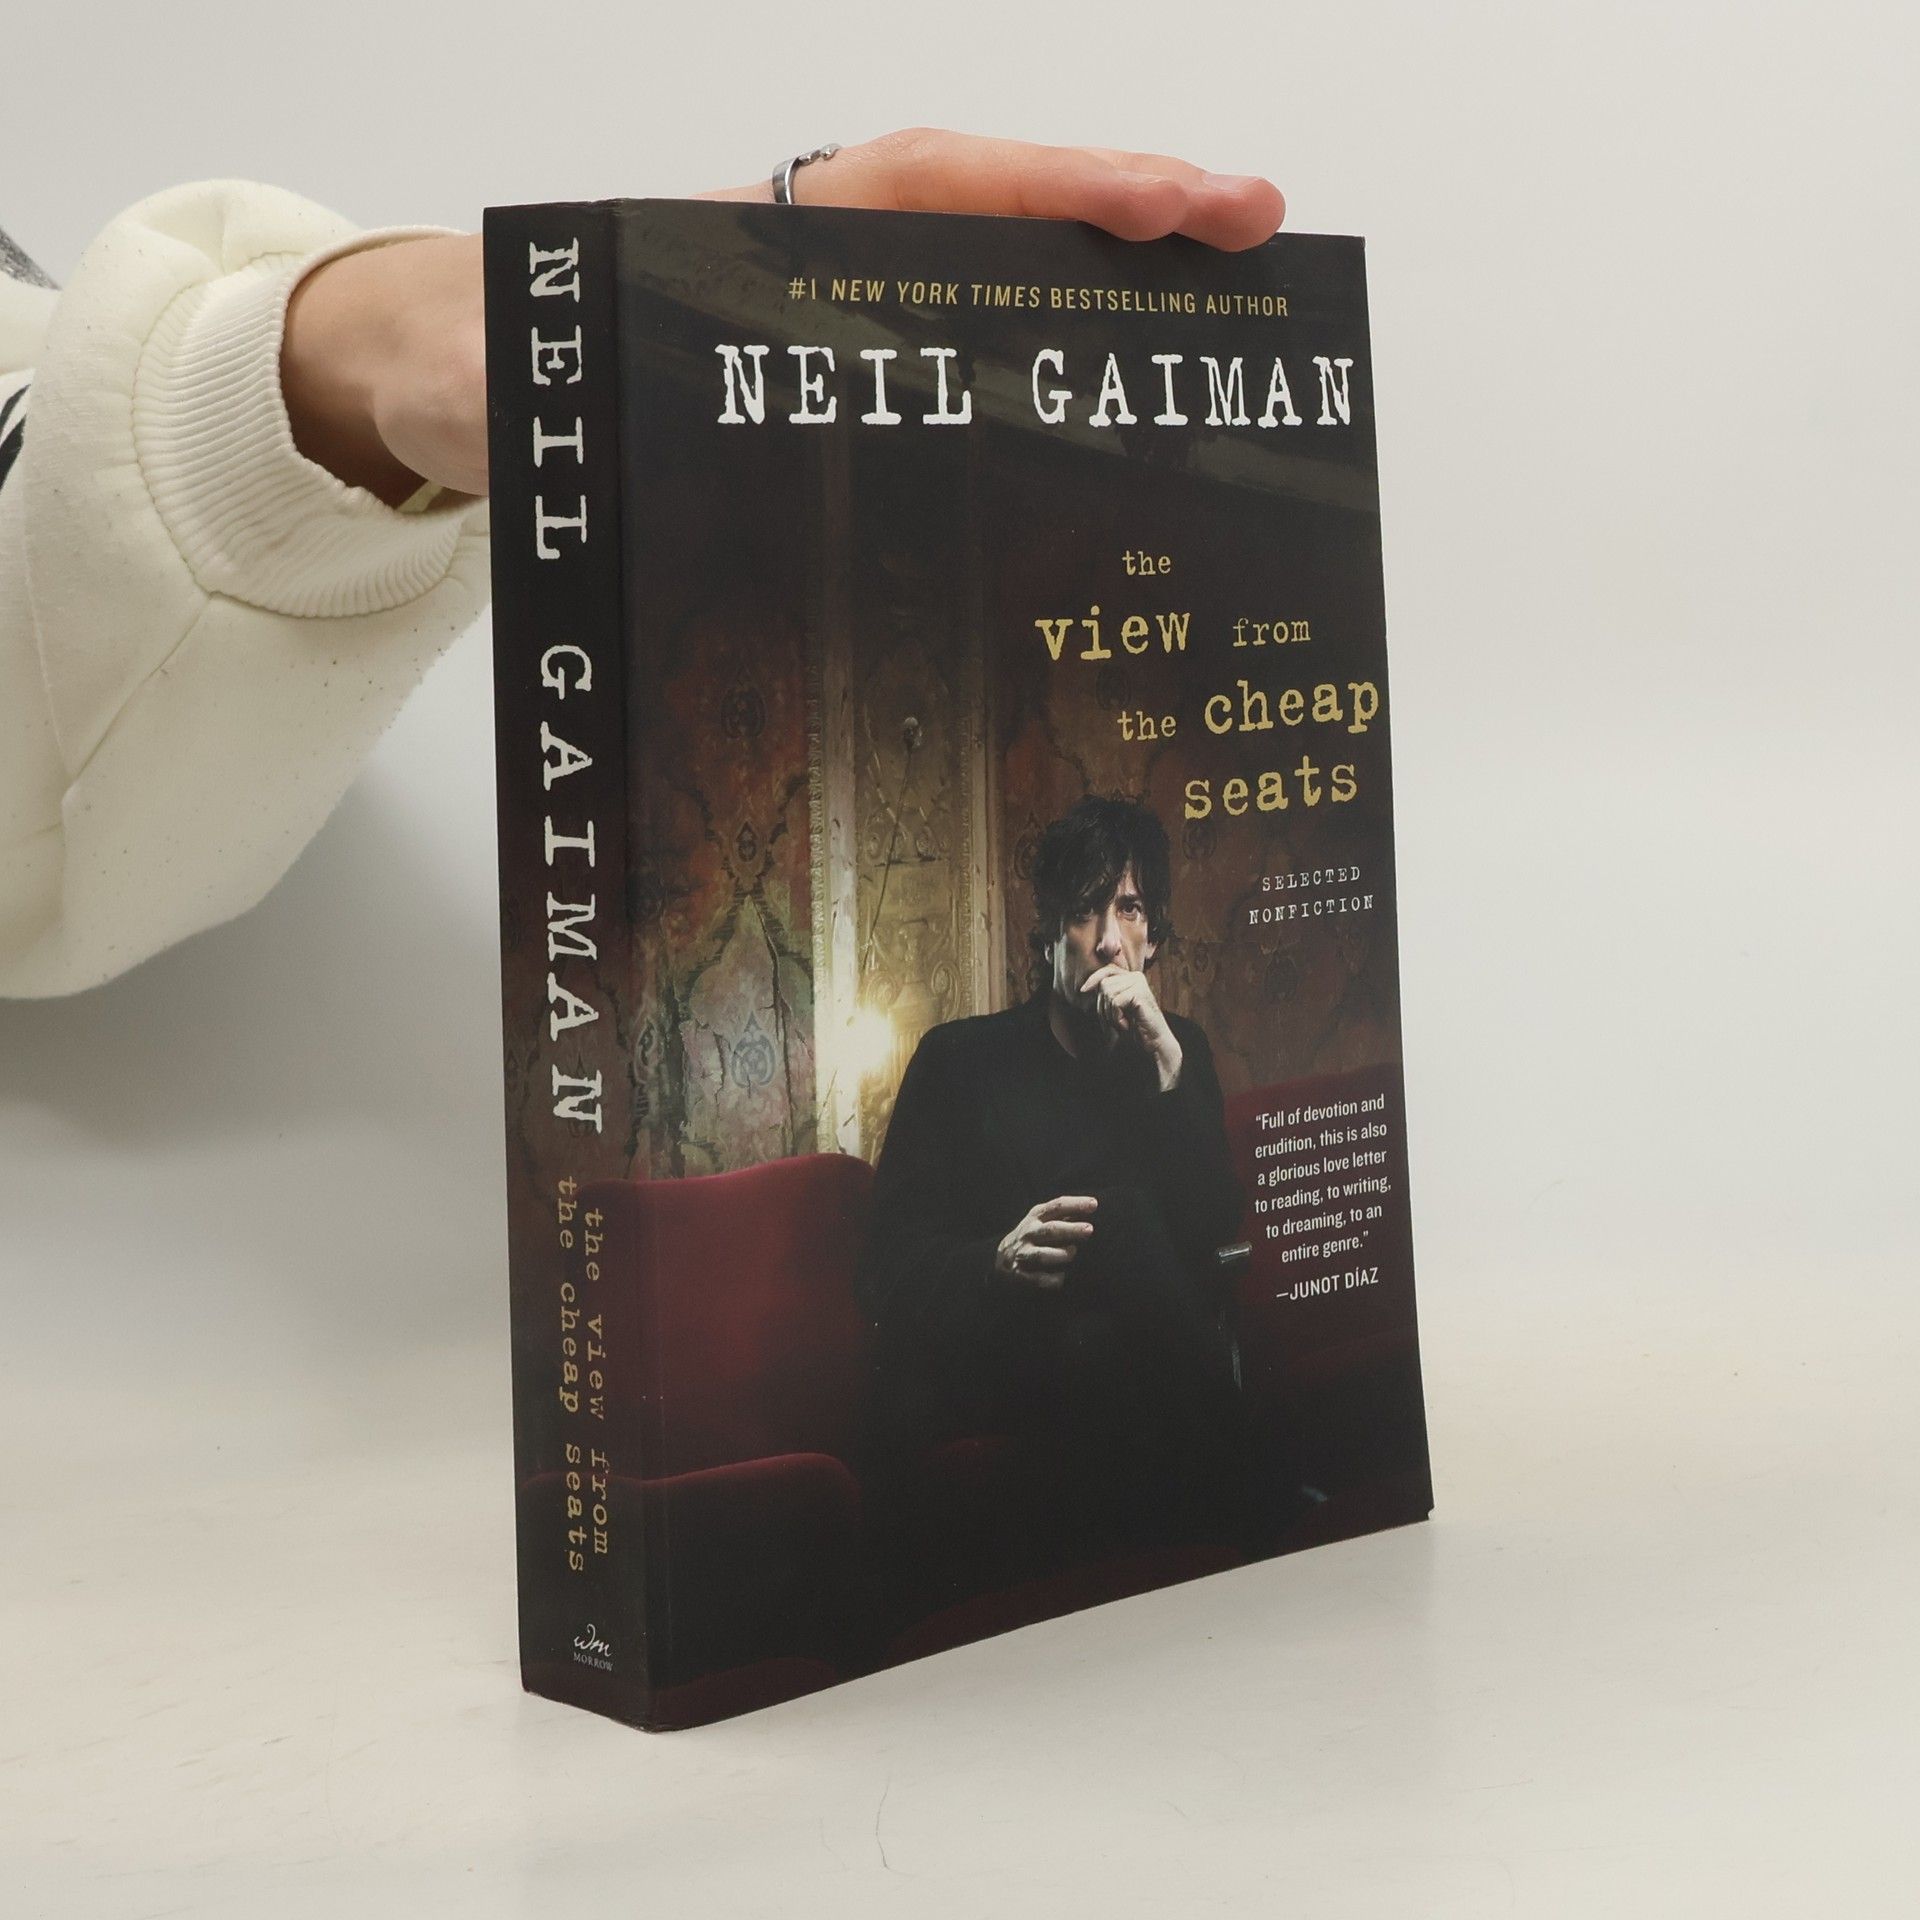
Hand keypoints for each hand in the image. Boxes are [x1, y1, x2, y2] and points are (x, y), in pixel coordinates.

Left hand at [280, 129, 1284, 503]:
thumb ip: (529, 392)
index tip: (1168, 205)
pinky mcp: (853, 373)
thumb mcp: (507, 378)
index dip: (1053, 191)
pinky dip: (1052, 362)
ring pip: (997, 282)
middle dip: (1126, 218)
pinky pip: (971, 353)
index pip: (930, 187)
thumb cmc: (506, 366)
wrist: (477, 386)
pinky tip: (1119, 408)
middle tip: (1255, 233)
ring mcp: (847, 315)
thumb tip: (548, 418)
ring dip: (1108, 292)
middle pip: (997, 218)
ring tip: (1228, 320)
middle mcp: (820, 262)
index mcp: (754, 240)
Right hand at [993, 1194, 1098, 1289]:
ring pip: (1041, 1255)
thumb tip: (1091, 1205)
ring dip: (1059, 1254)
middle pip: (1050, 1230)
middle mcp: (1029, 1234)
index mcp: (1036, 1217)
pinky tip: (1062, 1278)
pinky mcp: (1020, 1273)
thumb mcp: (1041, 1220)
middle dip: (1070, 1229)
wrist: (1002, 1259)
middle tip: (1089, 1229)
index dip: (1075, 1204)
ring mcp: (1023, 1253)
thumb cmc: (1031, 1236)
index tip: (1093, 1204)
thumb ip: (1062, 1214)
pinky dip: (1050, 1279)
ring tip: (1073, 1252)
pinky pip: (1036, 1278)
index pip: (1056, 1207)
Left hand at [1080, 964, 1183, 1090]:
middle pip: (1104, 984)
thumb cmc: (1134, 1027)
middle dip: (1104, 1006)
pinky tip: (1127, 1024)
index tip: (1083, 991)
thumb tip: (1085, 987)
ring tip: (1123, 1022)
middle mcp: (1136, 977)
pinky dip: (1117, 1017)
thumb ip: (1105, 996)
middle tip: (1117, 1020)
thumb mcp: (1115, 1008)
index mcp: (1131, 978)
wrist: (1153, 1042)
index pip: (1107, 970)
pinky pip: (1115, 1002)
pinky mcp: (1140, 993)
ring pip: (1108, 993)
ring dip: (1111, 1014)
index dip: (1093, 979)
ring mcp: (1139, 983)